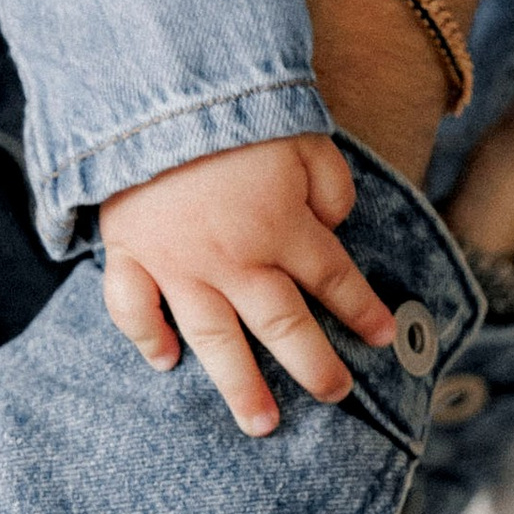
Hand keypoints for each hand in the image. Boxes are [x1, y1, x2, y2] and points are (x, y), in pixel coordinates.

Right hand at [101, 134, 397, 434]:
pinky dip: (147, 339)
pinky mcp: (130, 255)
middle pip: (283, 327)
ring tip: (261, 425)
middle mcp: (236, 260)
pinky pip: (135, 310)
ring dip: (240, 386)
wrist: (154, 89)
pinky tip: (165, 362)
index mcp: (284, 228)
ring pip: (215, 339)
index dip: (362, 311)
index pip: (334, 281)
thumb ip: (331, 187)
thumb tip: (335, 223)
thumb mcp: (306, 139)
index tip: (383, 336)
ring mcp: (178, 265)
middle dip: (314, 367)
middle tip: (334, 395)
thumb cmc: (237, 111)